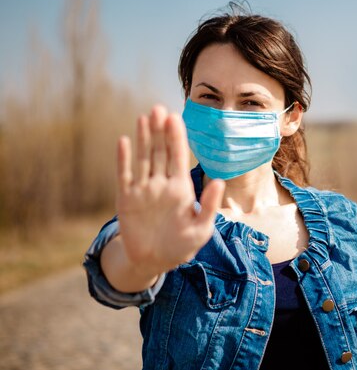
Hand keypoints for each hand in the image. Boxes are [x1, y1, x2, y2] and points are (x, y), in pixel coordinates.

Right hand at [116, 105, 223, 277]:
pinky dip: (123, 159)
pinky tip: (123, 141)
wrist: (153, 262)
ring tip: (144, 117)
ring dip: (143, 138)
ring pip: (143, 159)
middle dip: (160, 131)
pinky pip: (124, 175)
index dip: (177, 138)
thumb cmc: (181, 247)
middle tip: (158, 108)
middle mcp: (162, 184)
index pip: (179, 157)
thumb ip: (209, 206)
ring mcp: (143, 190)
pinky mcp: (126, 199)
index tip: (176, 117)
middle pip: (160, 152)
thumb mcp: (201, 230)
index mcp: (181, 189)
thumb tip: (219, 181)